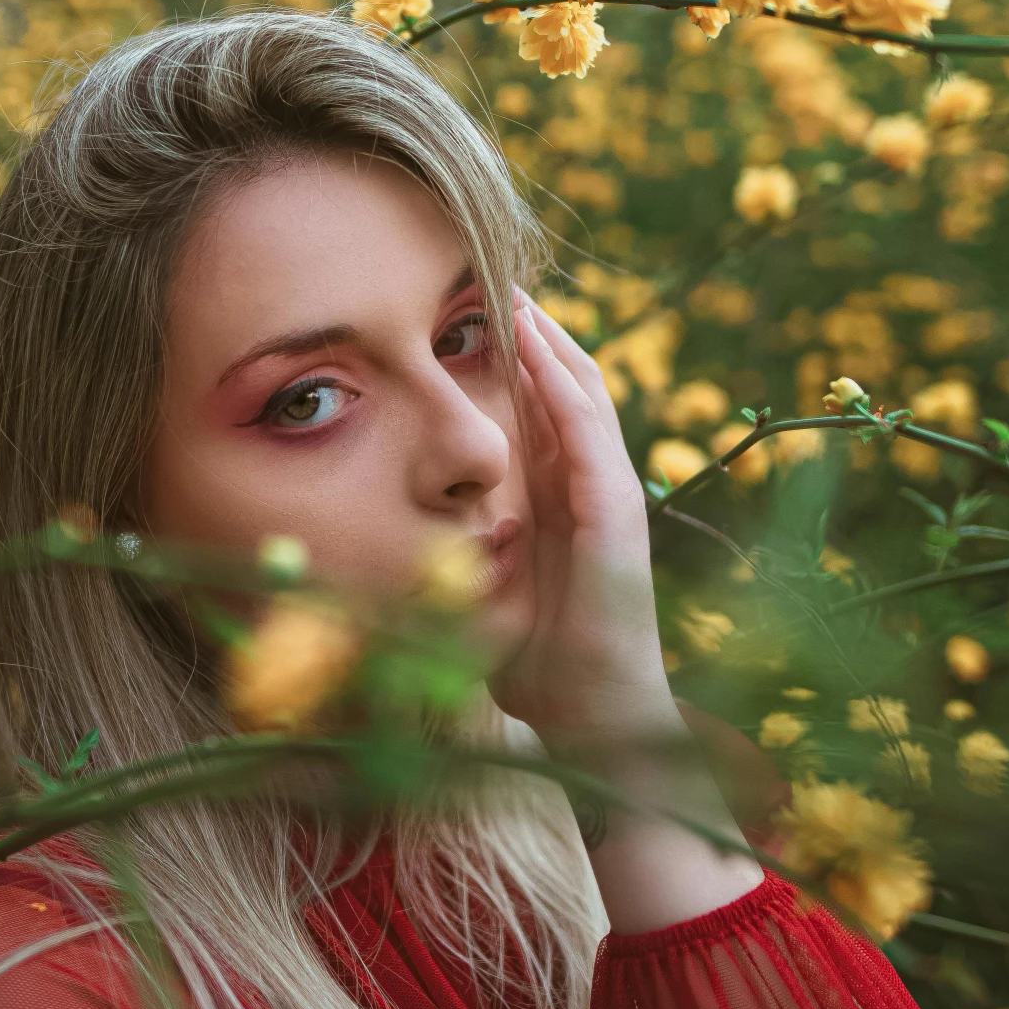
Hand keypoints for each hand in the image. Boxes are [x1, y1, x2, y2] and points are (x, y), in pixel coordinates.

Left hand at [488, 293, 673, 745]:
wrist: (595, 726)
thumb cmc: (543, 675)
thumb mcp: (486, 600)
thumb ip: (458, 564)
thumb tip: (391, 546)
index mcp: (561, 503)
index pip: (543, 414)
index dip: (516, 365)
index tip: (474, 318)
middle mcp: (590, 490)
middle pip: (567, 391)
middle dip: (534, 338)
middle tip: (495, 282)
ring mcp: (610, 498)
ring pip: (584, 398)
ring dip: (551, 343)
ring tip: (516, 295)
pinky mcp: (616, 515)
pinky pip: (590, 435)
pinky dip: (565, 387)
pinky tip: (540, 346)